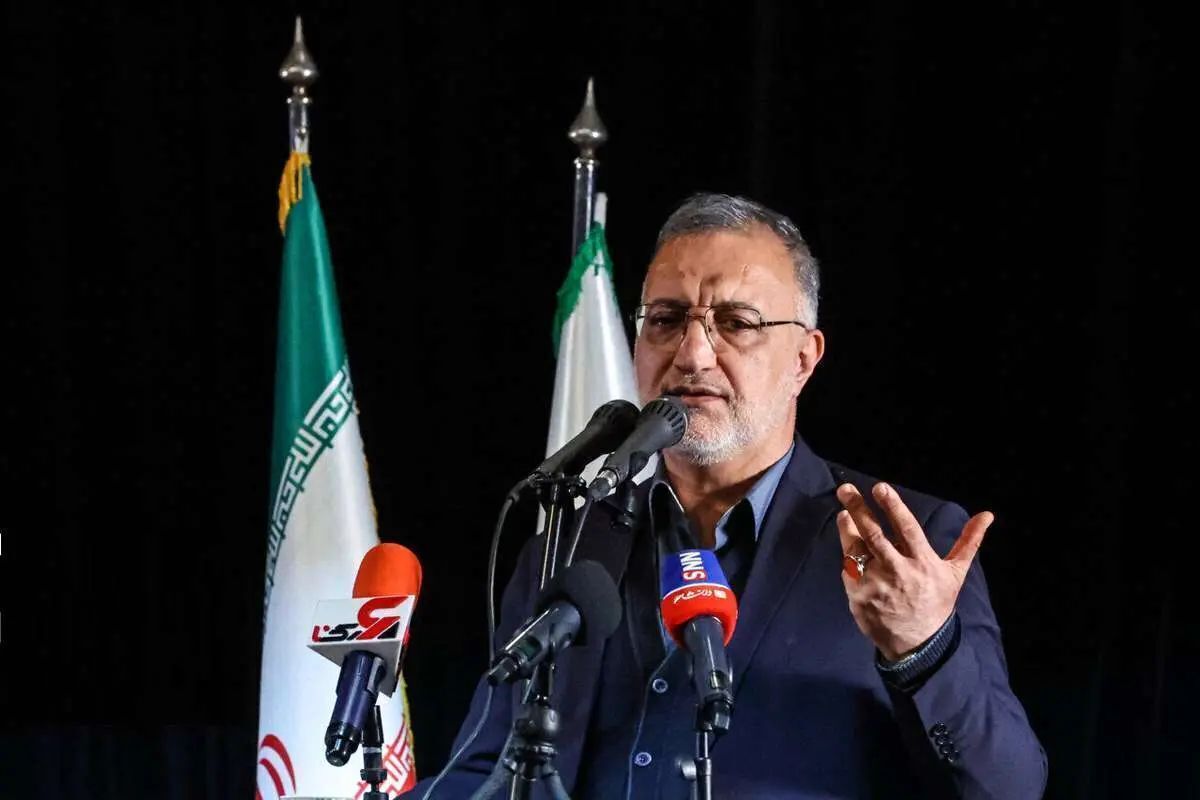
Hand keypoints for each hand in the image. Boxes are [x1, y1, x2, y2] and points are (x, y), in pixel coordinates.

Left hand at [836, 482, 992, 660]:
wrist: (916, 644)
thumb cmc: (936, 602)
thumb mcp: (955, 573)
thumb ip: (968, 541)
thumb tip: (987, 514)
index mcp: (922, 563)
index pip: (906, 529)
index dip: (893, 506)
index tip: (880, 487)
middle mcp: (898, 572)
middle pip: (874, 534)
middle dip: (859, 509)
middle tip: (846, 490)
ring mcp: (876, 585)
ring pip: (856, 549)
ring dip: (847, 527)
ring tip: (844, 511)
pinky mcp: (858, 596)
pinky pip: (849, 568)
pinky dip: (848, 552)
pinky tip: (848, 541)